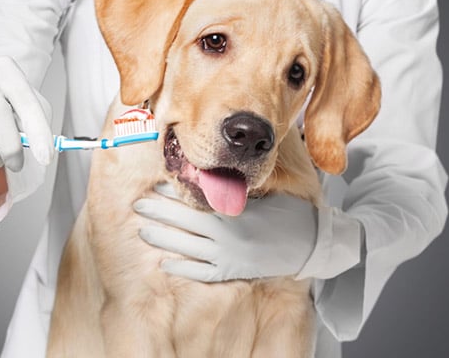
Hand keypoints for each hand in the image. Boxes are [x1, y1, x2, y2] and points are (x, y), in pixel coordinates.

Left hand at [135, 183, 318, 281]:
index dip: (171, 196)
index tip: (154, 188)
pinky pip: (202, 273)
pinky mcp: (232, 272)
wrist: (310, 246)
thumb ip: (238, 189)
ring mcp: (228, 257)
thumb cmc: (288, 215)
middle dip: (158, 213)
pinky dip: (183, 269)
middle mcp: (226, 236)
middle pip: (184, 224)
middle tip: (138, 205)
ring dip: (163, 239)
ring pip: (187, 248)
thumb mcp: (264, 195)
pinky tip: (165, 264)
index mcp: (232, 214)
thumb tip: (215, 175)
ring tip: (144, 231)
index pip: (193, 203)